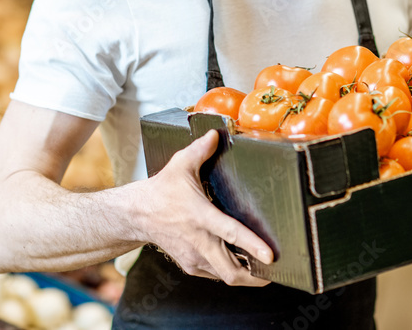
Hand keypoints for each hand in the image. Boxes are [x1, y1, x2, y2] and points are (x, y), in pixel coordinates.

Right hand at [136, 130, 273, 285]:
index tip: (270, 256)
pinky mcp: (190, 265)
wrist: (137, 214)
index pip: (230, 233)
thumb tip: (216, 134)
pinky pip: (215, 275)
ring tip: (260, 269)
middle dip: (255, 276)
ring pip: (224, 276)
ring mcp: (193, 256)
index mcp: (200, 216)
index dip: (252, 246)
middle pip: (231, 270)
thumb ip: (201, 149)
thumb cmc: (161, 191)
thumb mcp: (180, 164)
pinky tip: (238, 263)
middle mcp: (199, 240)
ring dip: (244, 275)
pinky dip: (229, 272)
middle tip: (273, 271)